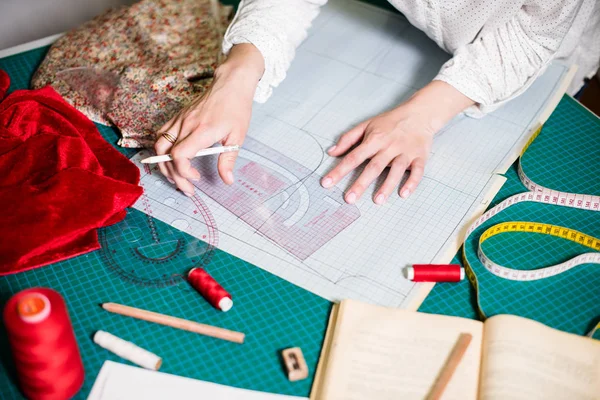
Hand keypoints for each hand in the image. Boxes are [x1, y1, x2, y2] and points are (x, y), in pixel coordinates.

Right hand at [154, 44, 263, 195]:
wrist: (231, 84)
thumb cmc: (236, 108)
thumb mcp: (238, 137)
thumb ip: (228, 160)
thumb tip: (227, 180)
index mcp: (202, 130)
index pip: (179, 155)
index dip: (183, 171)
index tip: (196, 178)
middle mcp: (186, 124)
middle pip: (166, 155)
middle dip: (174, 176)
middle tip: (187, 189)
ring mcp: (179, 120)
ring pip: (159, 145)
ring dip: (164, 164)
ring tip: (177, 177)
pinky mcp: (178, 117)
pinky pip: (161, 135)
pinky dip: (162, 150)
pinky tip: (171, 159)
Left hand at [321, 107, 432, 204]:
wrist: (420, 113)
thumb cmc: (391, 121)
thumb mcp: (366, 124)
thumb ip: (348, 139)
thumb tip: (331, 152)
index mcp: (374, 139)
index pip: (354, 157)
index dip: (339, 170)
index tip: (327, 183)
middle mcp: (389, 146)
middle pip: (374, 167)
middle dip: (361, 183)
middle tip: (349, 199)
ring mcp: (406, 152)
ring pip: (396, 170)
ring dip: (387, 186)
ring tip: (377, 201)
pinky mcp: (420, 157)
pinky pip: (417, 171)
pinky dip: (412, 182)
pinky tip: (403, 194)